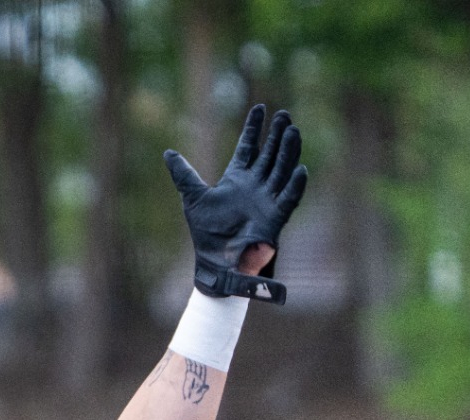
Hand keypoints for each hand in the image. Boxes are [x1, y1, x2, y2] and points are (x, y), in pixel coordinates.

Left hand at [165, 104, 307, 303]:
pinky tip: (300, 170)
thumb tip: (168, 153)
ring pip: (281, 170)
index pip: (248, 147)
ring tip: (293, 131)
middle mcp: (255, 186)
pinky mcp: (275, 218)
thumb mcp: (193, 198)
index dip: (254, 128)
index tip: (260, 108)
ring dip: (288, 152)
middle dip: (276, 135)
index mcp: (237, 178)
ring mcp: (267, 200)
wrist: (216, 262)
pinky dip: (295, 186)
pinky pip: (288, 199)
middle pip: (269, 154)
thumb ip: (184, 175)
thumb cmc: (206, 233)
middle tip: (284, 115)